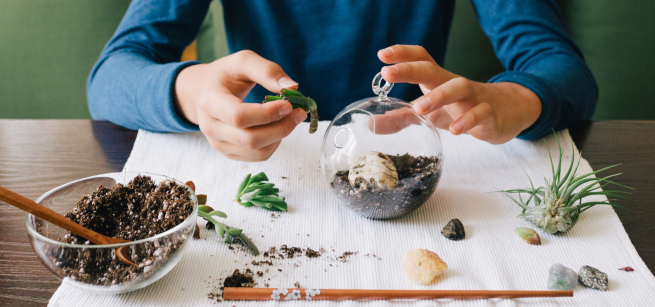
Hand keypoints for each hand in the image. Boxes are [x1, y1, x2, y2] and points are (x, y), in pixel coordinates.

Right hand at [174, 50, 306, 160]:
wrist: (204, 92)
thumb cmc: (225, 75)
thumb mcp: (243, 62)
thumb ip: (267, 70)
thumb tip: (293, 87)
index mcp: (210, 101)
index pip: (239, 117)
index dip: (267, 114)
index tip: (289, 104)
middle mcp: (210, 127)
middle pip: (251, 139)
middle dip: (281, 127)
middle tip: (299, 112)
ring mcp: (218, 144)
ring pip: (258, 151)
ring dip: (281, 136)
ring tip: (289, 118)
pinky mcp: (229, 153)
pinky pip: (259, 156)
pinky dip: (275, 143)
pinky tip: (277, 126)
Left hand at [377, 45, 541, 143]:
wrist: (505, 113)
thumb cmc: (461, 109)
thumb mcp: (430, 113)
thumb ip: (402, 117)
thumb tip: (371, 124)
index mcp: (438, 80)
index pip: (421, 59)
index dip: (402, 54)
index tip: (382, 55)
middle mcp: (454, 84)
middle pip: (432, 69)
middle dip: (410, 69)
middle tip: (388, 73)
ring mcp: (473, 98)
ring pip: (458, 87)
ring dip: (438, 96)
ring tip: (420, 107)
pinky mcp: (489, 114)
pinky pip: (480, 114)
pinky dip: (467, 121)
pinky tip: (455, 131)